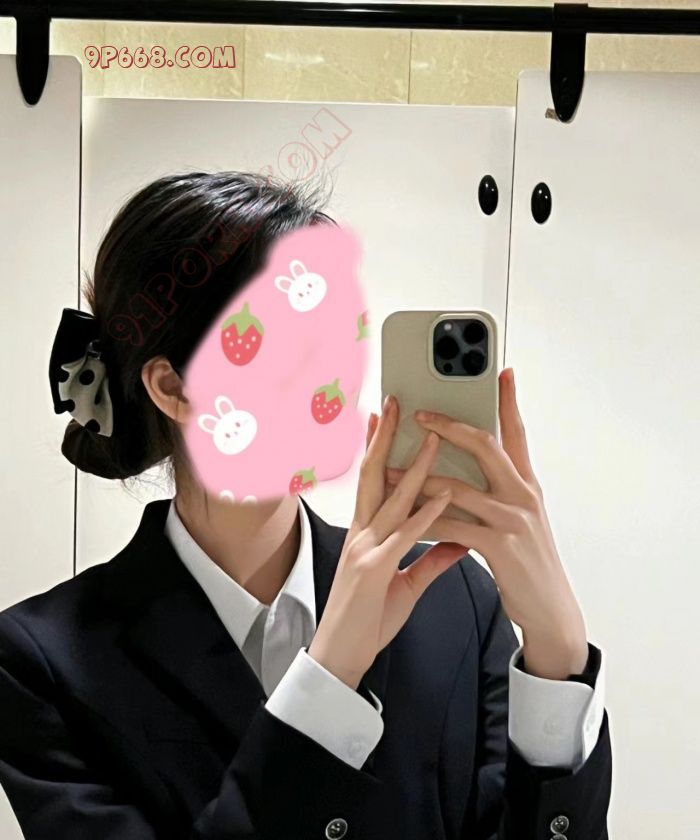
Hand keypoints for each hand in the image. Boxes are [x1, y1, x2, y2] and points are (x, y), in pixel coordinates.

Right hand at [307, 394, 466, 690]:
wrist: (341, 656)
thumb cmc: (366, 620)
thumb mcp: (405, 584)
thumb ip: (431, 559)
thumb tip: (457, 540)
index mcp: (366, 534)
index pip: (372, 480)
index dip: (378, 447)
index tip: (387, 419)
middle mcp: (362, 533)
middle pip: (373, 475)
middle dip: (386, 437)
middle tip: (398, 404)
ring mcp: (365, 549)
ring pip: (391, 498)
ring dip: (416, 466)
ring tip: (435, 438)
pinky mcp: (374, 570)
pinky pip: (403, 536)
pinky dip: (424, 514)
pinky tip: (442, 496)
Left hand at [383, 367, 588, 680]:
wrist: (552, 610)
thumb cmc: (530, 563)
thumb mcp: (522, 519)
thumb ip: (501, 491)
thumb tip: (479, 468)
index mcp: (527, 485)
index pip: (517, 433)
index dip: (509, 401)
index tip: (501, 373)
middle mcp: (522, 495)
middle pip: (485, 445)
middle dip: (449, 425)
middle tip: (420, 413)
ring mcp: (512, 519)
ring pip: (457, 486)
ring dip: (417, 476)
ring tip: (389, 467)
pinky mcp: (498, 546)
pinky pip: (451, 525)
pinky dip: (424, 519)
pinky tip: (403, 516)